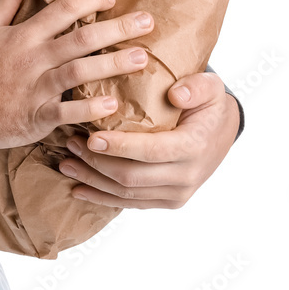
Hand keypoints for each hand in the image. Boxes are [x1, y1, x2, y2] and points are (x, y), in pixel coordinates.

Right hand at [0, 0, 154, 151]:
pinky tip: (114, 106)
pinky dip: (90, 109)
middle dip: (117, 29)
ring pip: (80, 73)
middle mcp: (32, 58)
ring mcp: (35, 89)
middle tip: (148, 22)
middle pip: (81, 39)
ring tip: (142, 59)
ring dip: (113, 65)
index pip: (62, 9)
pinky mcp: (35, 117)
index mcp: (23, 35)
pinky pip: (67, 112)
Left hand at [57, 70, 239, 208]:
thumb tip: (176, 94)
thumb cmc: (209, 103)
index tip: (92, 138)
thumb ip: (196, 87)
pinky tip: (79, 190)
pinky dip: (103, 198)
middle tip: (70, 144)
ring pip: (127, 194)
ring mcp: (177, 193)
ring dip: (94, 181)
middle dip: (97, 163)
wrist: (222, 130)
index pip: (152, 151)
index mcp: (194, 147)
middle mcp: (186, 176)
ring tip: (66, 165)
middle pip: (133, 176)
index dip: (121, 147)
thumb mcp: (210, 86)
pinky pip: (132, 203)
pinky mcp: (167, 200)